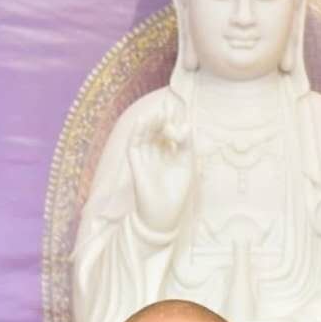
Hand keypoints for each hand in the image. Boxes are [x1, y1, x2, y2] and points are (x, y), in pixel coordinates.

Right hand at [128, 100, 191, 233]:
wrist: (163, 213)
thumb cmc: (176, 191)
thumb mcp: (187, 164)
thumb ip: (186, 144)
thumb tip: (186, 124)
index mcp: (169, 152)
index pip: (169, 130)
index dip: (172, 118)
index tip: (177, 107)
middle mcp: (156, 152)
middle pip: (156, 129)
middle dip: (161, 119)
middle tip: (167, 110)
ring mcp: (145, 157)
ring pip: (145, 135)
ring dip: (150, 123)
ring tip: (158, 114)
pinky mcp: (135, 164)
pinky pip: (134, 145)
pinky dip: (137, 132)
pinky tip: (142, 121)